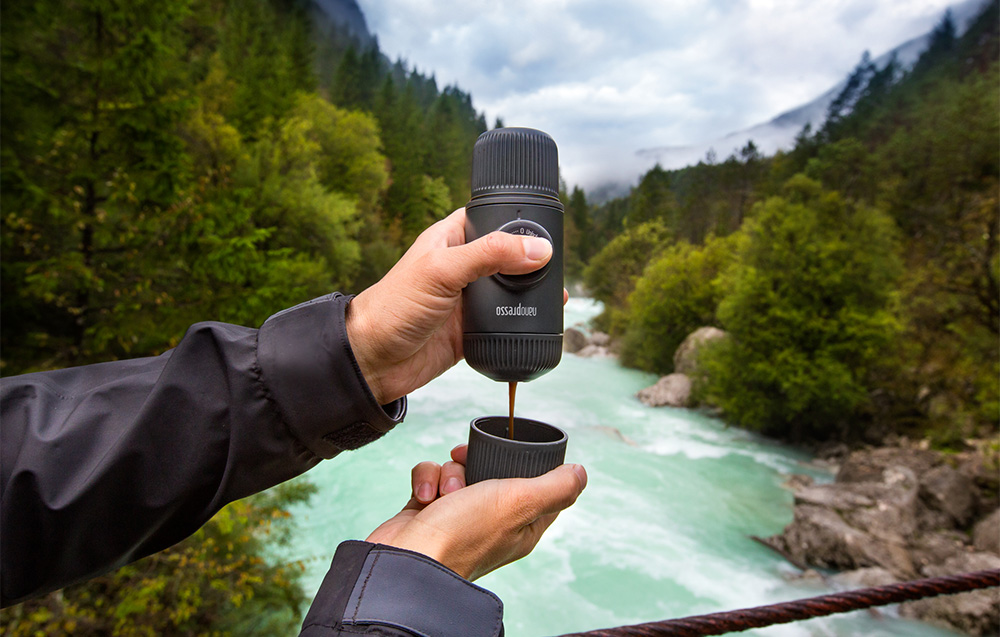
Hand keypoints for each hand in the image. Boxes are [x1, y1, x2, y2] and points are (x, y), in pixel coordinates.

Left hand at [346, 208, 566, 403]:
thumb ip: (489, 255)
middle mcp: (462, 266)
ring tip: (559, 296)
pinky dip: (523, 323)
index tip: (546, 226)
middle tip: (558, 268)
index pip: (491, 217)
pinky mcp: (472, 329)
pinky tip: (541, 323)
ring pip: (511, 291)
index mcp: (450, 239)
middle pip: (508, 256)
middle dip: (532, 262)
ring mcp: (467, 299)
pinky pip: (506, 322)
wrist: (373, 361)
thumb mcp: (442, 270)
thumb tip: (537, 249)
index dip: (517, 219)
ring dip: (532, 294)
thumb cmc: (392, 307)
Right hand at [366, 445, 587, 580]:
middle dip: (477, 460)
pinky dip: (426, 479)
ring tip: (444, 492)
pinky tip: (423, 497)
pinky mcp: (428, 510)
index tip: (513, 448)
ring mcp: (458, 516)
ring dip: (448, 472)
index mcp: (522, 525)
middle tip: (467, 460)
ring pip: (459, 469)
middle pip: (494, 470)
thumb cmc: (463, 536)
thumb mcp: (520, 503)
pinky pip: (431, 477)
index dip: (528, 463)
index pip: (539, 486)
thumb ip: (555, 487)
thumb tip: (580, 473)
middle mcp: (492, 521)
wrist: (406, 561)